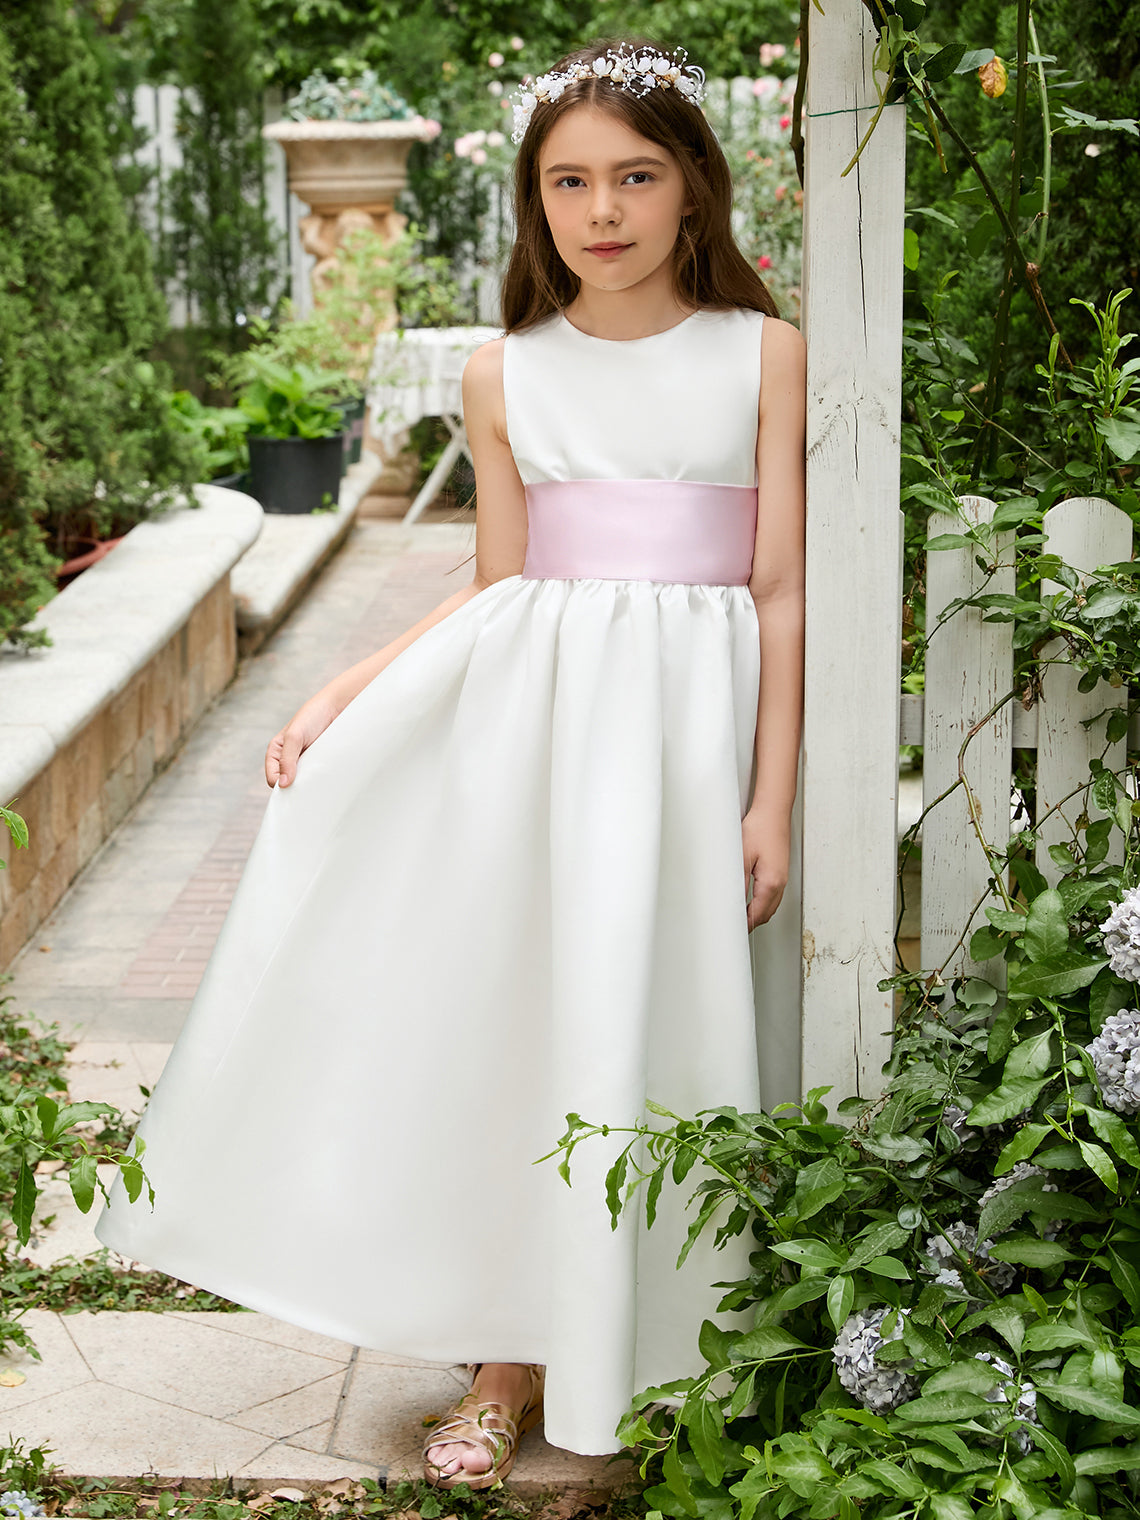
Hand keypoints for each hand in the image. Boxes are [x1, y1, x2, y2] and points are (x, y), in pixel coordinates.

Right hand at [265, 694, 341, 788]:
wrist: (336, 707)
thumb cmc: (312, 716)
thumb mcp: (294, 737)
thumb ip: (287, 760)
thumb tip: (283, 784)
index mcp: (276, 752)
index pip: (272, 778)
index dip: (280, 785)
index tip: (292, 787)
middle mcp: (289, 759)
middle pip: (287, 782)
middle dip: (295, 787)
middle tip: (306, 787)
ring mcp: (305, 761)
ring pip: (302, 782)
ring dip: (308, 783)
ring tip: (316, 780)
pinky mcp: (318, 762)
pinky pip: (315, 776)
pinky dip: (318, 779)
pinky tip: (324, 778)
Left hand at [743, 805, 789, 930]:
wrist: (773, 812)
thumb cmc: (760, 829)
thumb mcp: (742, 857)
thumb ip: (738, 883)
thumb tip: (733, 901)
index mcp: (771, 883)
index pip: (757, 915)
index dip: (744, 925)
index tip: (733, 930)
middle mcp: (780, 883)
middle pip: (766, 914)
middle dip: (751, 923)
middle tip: (735, 927)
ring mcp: (782, 877)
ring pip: (771, 906)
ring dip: (758, 913)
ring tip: (741, 916)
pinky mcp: (780, 870)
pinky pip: (773, 895)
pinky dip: (763, 903)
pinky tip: (752, 900)